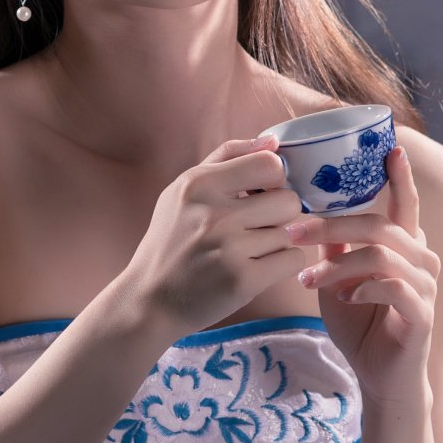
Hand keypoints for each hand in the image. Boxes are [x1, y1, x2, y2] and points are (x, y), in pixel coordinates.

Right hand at [117, 135, 308, 344]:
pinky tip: (256, 268)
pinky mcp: (243, 280)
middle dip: (279, 215)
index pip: (270, 164)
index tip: (261, 195)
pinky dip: (280, 265)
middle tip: (255, 228)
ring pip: (290, 232)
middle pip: (288, 200)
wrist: (150, 299)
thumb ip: (227, 157)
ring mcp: (229, 248)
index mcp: (199, 184)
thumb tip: (273, 142)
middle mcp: (214, 213)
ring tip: (247, 251)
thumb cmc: (172, 241)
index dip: (274, 180)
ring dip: (276, 243)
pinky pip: (292, 259)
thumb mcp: (183, 190)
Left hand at [286, 146, 440, 400]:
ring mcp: (425, 286)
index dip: (400, 176)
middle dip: (332, 224)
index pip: (404, 204)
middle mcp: (421, 259)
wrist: (379, 378)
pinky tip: (344, 299)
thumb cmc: (360, 324)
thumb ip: (334, 246)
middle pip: (378, 225)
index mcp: (403, 246)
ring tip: (307, 279)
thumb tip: (310, 208)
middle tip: (293, 229)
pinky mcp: (422, 313)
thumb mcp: (338, 278)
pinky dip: (363, 288)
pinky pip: (393, 287)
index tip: (391, 149)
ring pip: (381, 255)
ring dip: (338, 265)